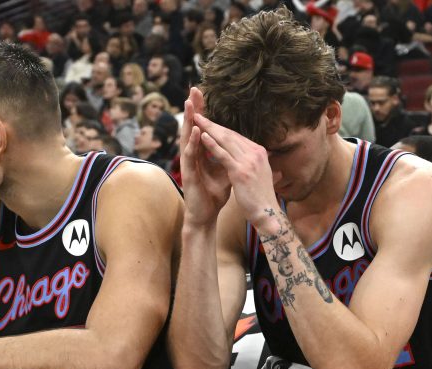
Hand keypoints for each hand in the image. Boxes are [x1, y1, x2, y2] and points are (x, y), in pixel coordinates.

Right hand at [180, 88, 232, 226]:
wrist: (205, 215)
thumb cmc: (213, 195)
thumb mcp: (226, 173)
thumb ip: (231, 160)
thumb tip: (245, 151)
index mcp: (201, 154)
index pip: (202, 129)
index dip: (203, 112)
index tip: (204, 95)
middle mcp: (193, 156)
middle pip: (193, 127)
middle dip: (194, 109)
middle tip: (194, 90)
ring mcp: (188, 164)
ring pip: (187, 138)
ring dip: (188, 120)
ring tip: (190, 103)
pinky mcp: (188, 174)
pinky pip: (190, 155)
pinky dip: (193, 142)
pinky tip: (196, 131)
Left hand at [191, 111, 279, 224]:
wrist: (267, 213)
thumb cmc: (260, 197)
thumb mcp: (259, 174)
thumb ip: (253, 162)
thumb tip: (249, 156)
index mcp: (259, 153)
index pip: (236, 136)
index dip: (221, 128)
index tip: (208, 122)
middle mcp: (255, 153)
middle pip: (230, 134)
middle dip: (213, 124)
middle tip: (199, 113)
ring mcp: (249, 162)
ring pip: (226, 140)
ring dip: (210, 128)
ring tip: (197, 119)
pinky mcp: (240, 172)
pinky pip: (223, 155)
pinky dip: (212, 144)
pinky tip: (202, 137)